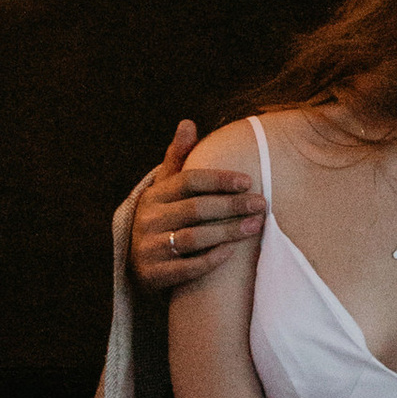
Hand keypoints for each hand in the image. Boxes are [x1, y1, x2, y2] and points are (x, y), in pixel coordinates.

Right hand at [130, 123, 263, 291]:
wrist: (134, 265)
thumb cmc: (162, 219)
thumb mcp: (164, 189)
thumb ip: (178, 158)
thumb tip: (187, 122)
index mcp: (154, 195)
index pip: (189, 181)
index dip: (220, 179)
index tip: (248, 181)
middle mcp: (149, 219)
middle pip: (196, 209)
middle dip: (232, 206)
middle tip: (261, 204)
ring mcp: (149, 248)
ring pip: (194, 238)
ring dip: (228, 232)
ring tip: (255, 226)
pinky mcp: (153, 274)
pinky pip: (187, 267)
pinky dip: (211, 259)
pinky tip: (232, 252)